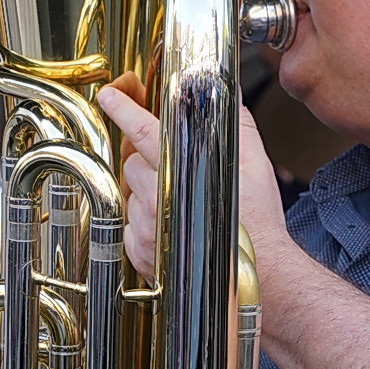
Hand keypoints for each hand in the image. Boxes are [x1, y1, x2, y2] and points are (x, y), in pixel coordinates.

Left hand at [96, 77, 289, 280]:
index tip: (109, 95)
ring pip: (129, 193)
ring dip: (146, 190)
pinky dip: (144, 220)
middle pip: (132, 161)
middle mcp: (158, 198)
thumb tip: (225, 97)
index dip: (123, 107)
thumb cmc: (258, 220)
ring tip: (180, 200)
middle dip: (147, 157)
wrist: (259, 273)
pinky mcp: (140, 252)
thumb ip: (235, 123)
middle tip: (173, 164)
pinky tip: (171, 224)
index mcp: (182, 170)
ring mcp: (146, 227)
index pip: (142, 129)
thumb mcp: (253, 161)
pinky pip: (128, 224)